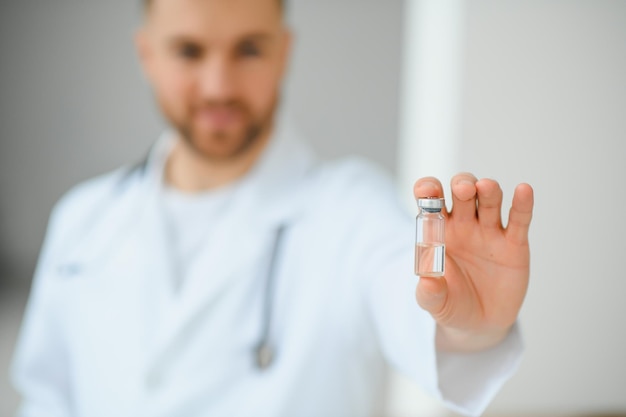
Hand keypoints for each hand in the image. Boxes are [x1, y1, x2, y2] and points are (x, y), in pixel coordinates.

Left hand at [413, 173, 533, 351]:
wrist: (480, 323)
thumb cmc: (451, 304)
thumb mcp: (434, 302)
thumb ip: (429, 292)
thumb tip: (427, 283)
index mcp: (438, 230)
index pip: (430, 200)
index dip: (428, 189)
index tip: (426, 190)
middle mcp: (463, 224)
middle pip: (463, 192)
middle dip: (462, 185)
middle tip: (463, 190)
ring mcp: (489, 231)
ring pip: (489, 201)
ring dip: (488, 190)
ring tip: (486, 187)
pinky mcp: (513, 244)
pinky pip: (519, 220)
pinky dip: (522, 204)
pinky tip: (523, 190)